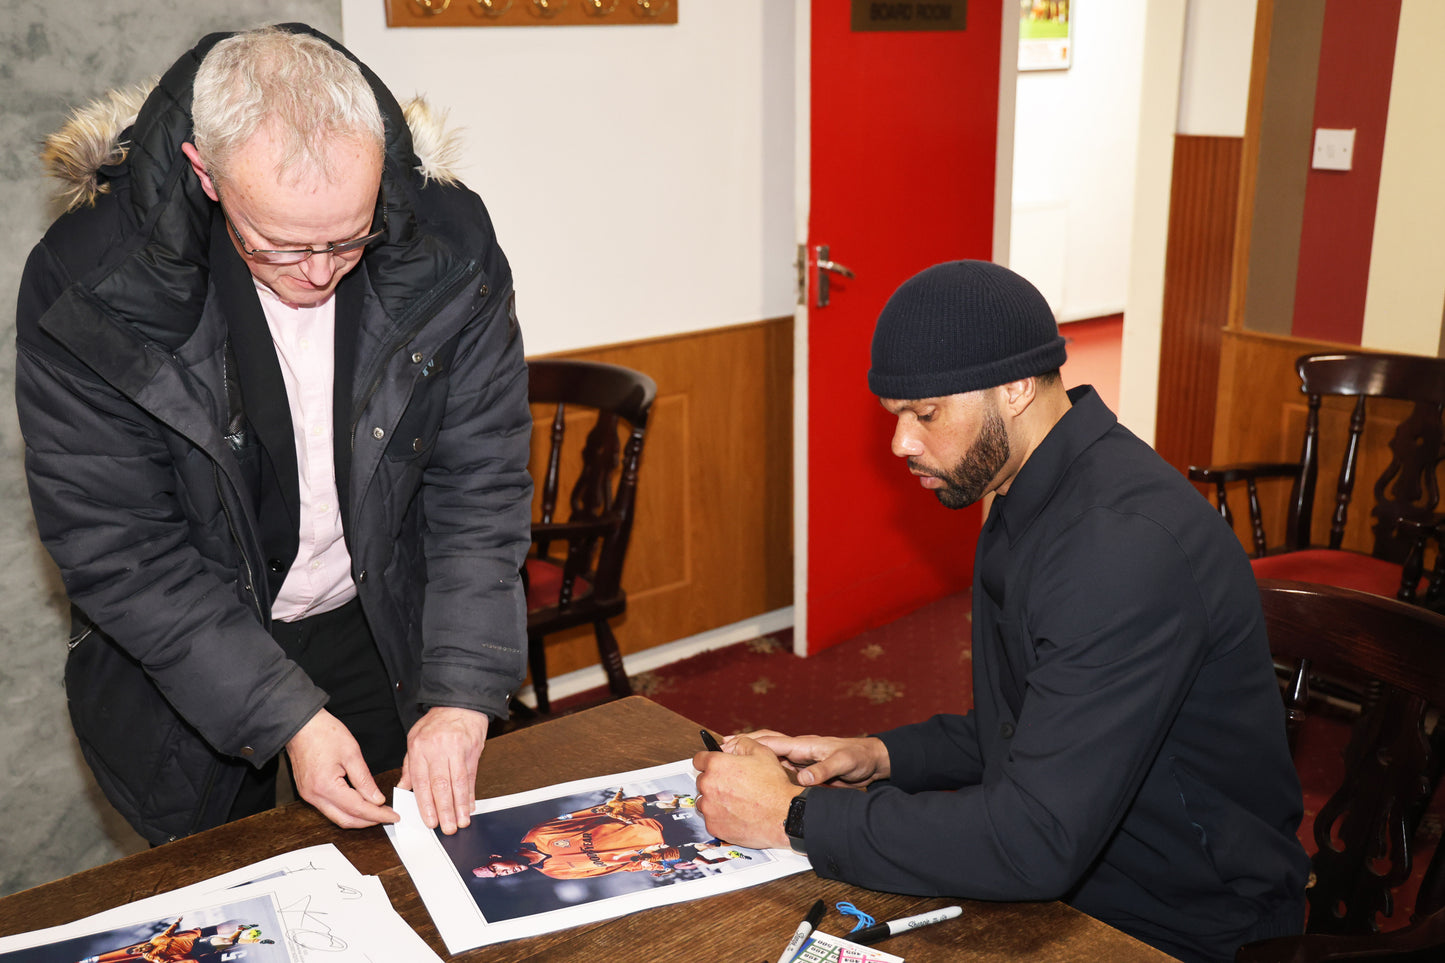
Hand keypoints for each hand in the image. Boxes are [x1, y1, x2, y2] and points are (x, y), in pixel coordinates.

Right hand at [286, 709, 397, 828]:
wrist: (300, 725)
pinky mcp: (307, 792)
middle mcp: (314, 796)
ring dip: (358, 818)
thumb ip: (364, 780)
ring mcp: (309, 796)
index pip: (358, 809)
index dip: (378, 814)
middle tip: (388, 816)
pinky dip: (346, 810)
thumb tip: (377, 799)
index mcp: (326, 786)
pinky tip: (359, 804)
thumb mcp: (351, 753)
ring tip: (377, 811)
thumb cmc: (323, 733)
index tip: (393, 816)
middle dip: (369, 821)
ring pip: (336, 817)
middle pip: (346, 820)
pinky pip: (329, 808)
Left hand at [397, 706, 488, 833]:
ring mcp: (457, 749)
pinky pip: (471, 776)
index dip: (426, 804)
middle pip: (441, 785)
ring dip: (460, 805)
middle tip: (448, 828)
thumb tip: (404, 789)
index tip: (430, 821)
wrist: (460, 702)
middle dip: (445, 809)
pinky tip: (470, 806)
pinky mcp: (472, 750)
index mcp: (420, 748)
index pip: (421, 781)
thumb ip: (410, 765)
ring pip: (458, 782)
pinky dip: (470, 793)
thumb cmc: (436, 721)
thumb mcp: (414, 738)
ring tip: (461, 822)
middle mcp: (438, 749)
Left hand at [692, 736, 800, 849]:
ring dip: (714, 800)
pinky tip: (736, 815)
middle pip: (701, 781)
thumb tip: (732, 745)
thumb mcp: (762, 752)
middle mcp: (708, 785)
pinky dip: (719, 818)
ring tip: (735, 802)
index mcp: (716, 765)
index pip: (699, 759)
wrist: (782, 815)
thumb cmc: (773, 787)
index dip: (708, 762)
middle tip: (732, 786)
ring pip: (704, 801)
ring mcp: (709, 808)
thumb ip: (742, 744)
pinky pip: (710, 819)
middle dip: (713, 782)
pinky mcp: (713, 826)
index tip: (713, 767)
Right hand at [726, 729, 890, 787]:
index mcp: (803, 745)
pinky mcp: (803, 769)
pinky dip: (763, 768)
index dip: (747, 743)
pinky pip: (778, 767)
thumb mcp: (843, 764)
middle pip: (764, 744)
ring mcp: (799, 759)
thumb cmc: (859, 758)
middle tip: (719, 749)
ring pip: (768, 756)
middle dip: (742, 746)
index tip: (727, 745)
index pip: (770, 742)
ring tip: (729, 761)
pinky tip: (754, 776)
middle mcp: (797, 750)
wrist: (872, 761)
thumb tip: (803, 779)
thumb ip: (823, 770)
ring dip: (750, 757)